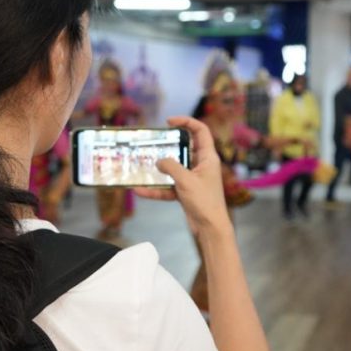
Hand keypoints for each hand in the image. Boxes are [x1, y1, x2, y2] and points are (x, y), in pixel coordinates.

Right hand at [134, 117, 231, 236]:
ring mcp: (194, 179)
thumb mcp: (186, 181)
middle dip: (169, 145)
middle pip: (185, 148)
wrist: (210, 228)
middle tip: (154, 142)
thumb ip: (171, 167)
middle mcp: (202, 165)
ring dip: (160, 168)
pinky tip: (140, 190)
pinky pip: (169, 186)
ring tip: (143, 163)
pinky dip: (157, 188)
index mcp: (208, 157)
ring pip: (175, 168)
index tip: (169, 121)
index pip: (200, 131)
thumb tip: (159, 161)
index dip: (187, 122)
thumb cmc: (204, 202)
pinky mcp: (186, 192)